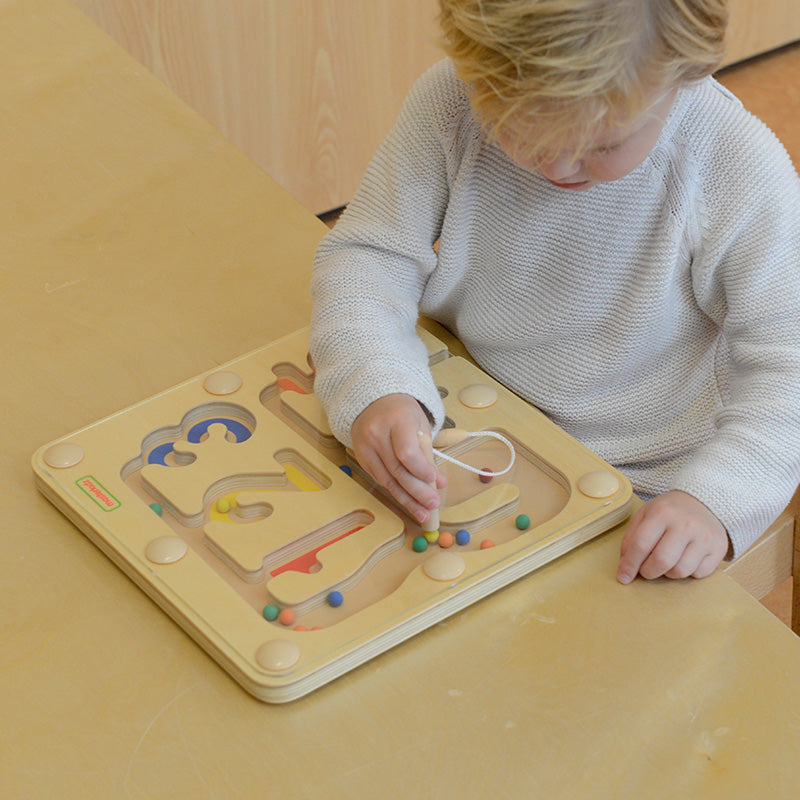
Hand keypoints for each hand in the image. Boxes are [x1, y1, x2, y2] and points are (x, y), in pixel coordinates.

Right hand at [351, 393, 445, 523]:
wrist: (373, 401)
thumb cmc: (402, 413)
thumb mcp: (419, 424)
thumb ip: (427, 452)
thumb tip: (438, 483)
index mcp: (397, 420)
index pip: (406, 451)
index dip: (420, 470)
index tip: (435, 481)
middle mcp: (377, 433)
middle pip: (397, 469)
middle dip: (417, 491)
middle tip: (433, 504)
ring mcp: (365, 446)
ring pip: (387, 479)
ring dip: (407, 499)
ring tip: (423, 512)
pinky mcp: (361, 457)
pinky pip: (380, 478)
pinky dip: (395, 491)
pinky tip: (408, 501)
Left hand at [617, 490, 729, 583]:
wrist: (704, 502)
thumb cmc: (669, 512)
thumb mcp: (646, 514)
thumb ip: (631, 537)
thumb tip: (625, 564)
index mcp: (662, 512)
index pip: (641, 544)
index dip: (629, 564)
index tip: (623, 577)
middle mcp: (685, 524)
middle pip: (662, 561)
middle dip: (648, 572)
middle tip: (645, 570)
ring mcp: (704, 537)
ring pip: (680, 571)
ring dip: (668, 573)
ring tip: (666, 561)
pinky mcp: (719, 549)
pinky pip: (698, 573)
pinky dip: (688, 572)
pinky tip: (685, 559)